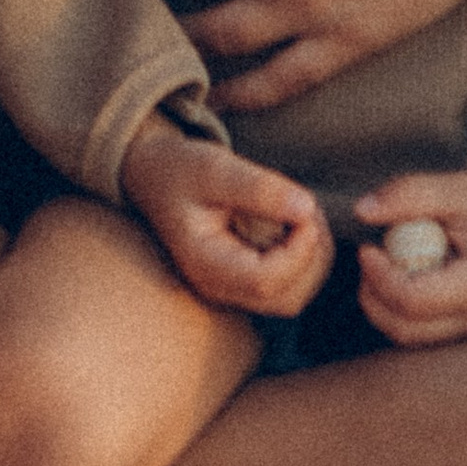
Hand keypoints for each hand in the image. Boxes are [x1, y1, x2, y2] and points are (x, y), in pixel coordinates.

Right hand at [118, 117, 333, 319]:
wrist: (155, 175)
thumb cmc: (181, 169)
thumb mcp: (213, 167)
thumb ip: (258, 188)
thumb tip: (307, 208)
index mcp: (205, 265)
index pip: (265, 281)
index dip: (298, 252)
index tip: (307, 211)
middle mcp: (219, 287)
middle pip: (286, 298)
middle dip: (311, 258)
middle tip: (309, 210)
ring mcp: (233, 288)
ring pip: (292, 297)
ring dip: (311, 260)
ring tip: (303, 214)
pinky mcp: (245, 280)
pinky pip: (288, 285)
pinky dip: (303, 260)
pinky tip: (295, 225)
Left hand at [353, 171, 466, 346]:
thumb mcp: (462, 188)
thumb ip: (412, 194)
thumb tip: (363, 210)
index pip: (415, 301)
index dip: (380, 277)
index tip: (368, 247)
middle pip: (407, 330)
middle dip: (374, 296)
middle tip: (370, 258)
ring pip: (411, 340)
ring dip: (384, 307)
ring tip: (386, 266)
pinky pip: (422, 337)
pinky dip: (401, 313)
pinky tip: (404, 279)